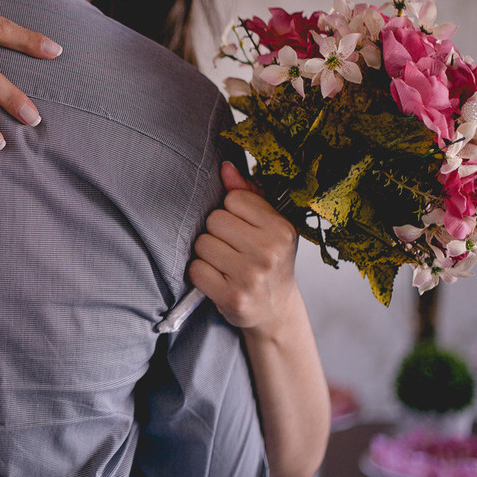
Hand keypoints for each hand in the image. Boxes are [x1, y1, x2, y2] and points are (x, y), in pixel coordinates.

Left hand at [188, 162, 301, 333]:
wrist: (275, 309)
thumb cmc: (269, 260)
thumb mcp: (270, 226)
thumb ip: (248, 194)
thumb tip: (226, 168)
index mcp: (281, 229)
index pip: (234, 199)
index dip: (232, 212)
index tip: (243, 228)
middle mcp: (268, 252)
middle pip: (215, 220)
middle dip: (217, 232)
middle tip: (233, 248)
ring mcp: (250, 276)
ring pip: (202, 243)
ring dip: (207, 253)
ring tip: (225, 263)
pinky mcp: (231, 297)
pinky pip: (196, 269)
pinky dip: (201, 273)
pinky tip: (218, 278)